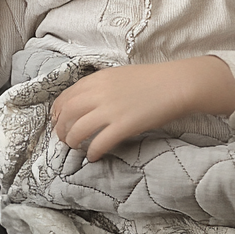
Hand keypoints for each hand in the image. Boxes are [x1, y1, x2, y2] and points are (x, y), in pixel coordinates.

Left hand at [50, 57, 234, 161]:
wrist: (177, 84)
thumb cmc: (152, 80)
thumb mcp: (120, 76)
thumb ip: (101, 87)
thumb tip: (87, 103)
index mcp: (97, 79)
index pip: (65, 97)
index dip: (57, 113)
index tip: (59, 122)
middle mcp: (99, 93)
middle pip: (66, 114)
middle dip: (61, 130)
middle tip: (65, 139)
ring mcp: (110, 110)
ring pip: (77, 130)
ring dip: (73, 142)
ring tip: (77, 148)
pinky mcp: (123, 125)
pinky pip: (99, 143)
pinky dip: (92, 152)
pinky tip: (94, 156)